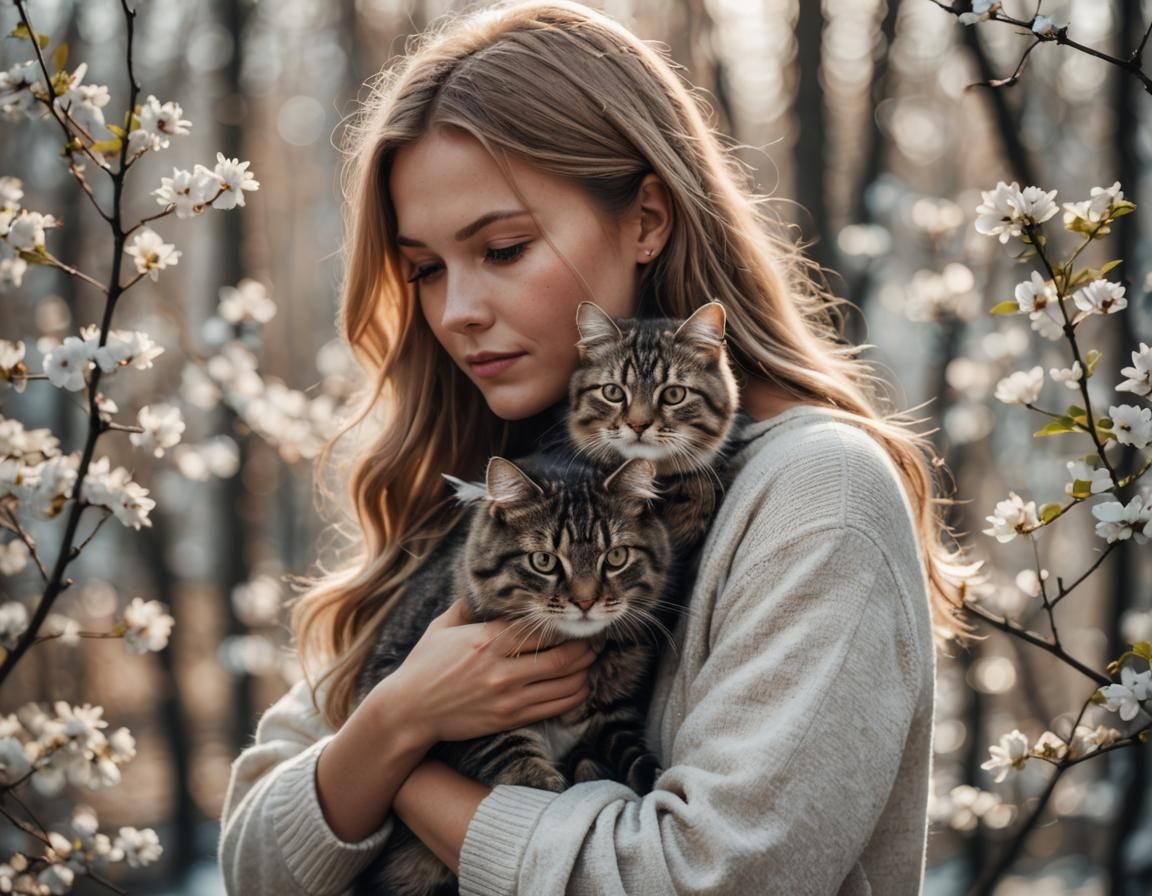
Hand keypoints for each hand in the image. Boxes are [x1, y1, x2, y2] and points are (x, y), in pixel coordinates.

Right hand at [369, 598, 596, 747]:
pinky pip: (554, 708)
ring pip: (565, 684)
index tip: (575, 621)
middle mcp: (501, 668)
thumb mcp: (441, 627)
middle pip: (563, 657)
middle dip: (585, 649)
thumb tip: (482, 587)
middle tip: (594, 642)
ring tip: (590, 664)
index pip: (541, 629)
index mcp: (487, 639)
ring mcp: (508, 696)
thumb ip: (466, 606)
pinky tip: (579, 688)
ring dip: (585, 673)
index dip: (565, 626)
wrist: (408, 711)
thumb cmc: (424, 666)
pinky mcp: (509, 718)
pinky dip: (574, 697)